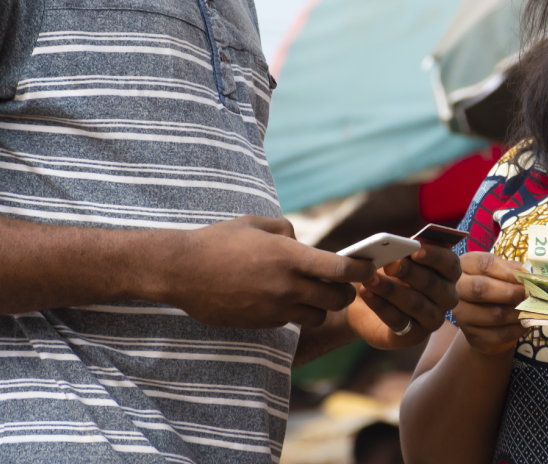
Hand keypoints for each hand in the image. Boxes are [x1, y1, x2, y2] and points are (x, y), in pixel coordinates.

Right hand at [155, 216, 375, 328]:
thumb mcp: (256, 224)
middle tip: (340, 284)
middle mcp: (286, 285)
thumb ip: (287, 231)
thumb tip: (305, 243)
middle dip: (345, 292)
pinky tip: (280, 299)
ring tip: (311, 294)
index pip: (341, 269)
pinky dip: (293, 313)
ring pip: (317, 317)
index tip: (367, 266)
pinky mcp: (261, 323)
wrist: (181, 271)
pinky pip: (290, 322)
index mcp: (289, 256)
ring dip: (320, 307)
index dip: (361, 269)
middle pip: (337, 299)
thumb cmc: (219, 241)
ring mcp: (274, 307)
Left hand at [348, 243, 461, 348]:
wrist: (366, 302)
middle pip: (432, 284)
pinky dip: (380, 305)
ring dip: (391, 289)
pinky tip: (367, 293)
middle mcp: (446, 297)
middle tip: (389, 263)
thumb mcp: (397, 257)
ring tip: (370, 279)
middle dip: (410, 272)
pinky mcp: (414, 336)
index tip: (416, 248)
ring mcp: (433, 319)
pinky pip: (398, 321)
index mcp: (448, 274)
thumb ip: (405, 250)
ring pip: (415, 303)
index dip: (434, 255)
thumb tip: (405, 242)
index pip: (450, 264)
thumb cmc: (388, 273)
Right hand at [450, 251, 526, 354]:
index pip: (484, 264)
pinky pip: (500, 334)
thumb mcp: (503, 273)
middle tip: (530, 295)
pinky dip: (518, 329)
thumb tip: (530, 277)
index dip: (509, 271)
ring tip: (532, 309)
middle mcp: (457, 290)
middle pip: (480, 288)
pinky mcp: (472, 337)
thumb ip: (515, 271)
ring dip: (519, 312)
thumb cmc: (497, 288)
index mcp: (465, 266)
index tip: (526, 277)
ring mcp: (462, 315)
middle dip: (511, 292)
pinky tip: (526, 323)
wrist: (486, 321)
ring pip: (494, 314)